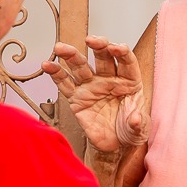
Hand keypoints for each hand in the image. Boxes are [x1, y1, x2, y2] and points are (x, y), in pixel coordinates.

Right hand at [42, 36, 148, 151]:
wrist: (114, 145)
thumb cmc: (129, 131)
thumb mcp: (138, 129)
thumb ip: (137, 123)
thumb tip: (135, 118)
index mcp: (129, 81)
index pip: (126, 61)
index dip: (121, 53)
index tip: (116, 48)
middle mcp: (109, 79)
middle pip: (102, 58)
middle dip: (98, 46)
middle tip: (91, 40)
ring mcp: (91, 87)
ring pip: (80, 66)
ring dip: (71, 55)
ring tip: (60, 48)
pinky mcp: (76, 98)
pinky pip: (64, 83)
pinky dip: (55, 74)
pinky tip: (47, 65)